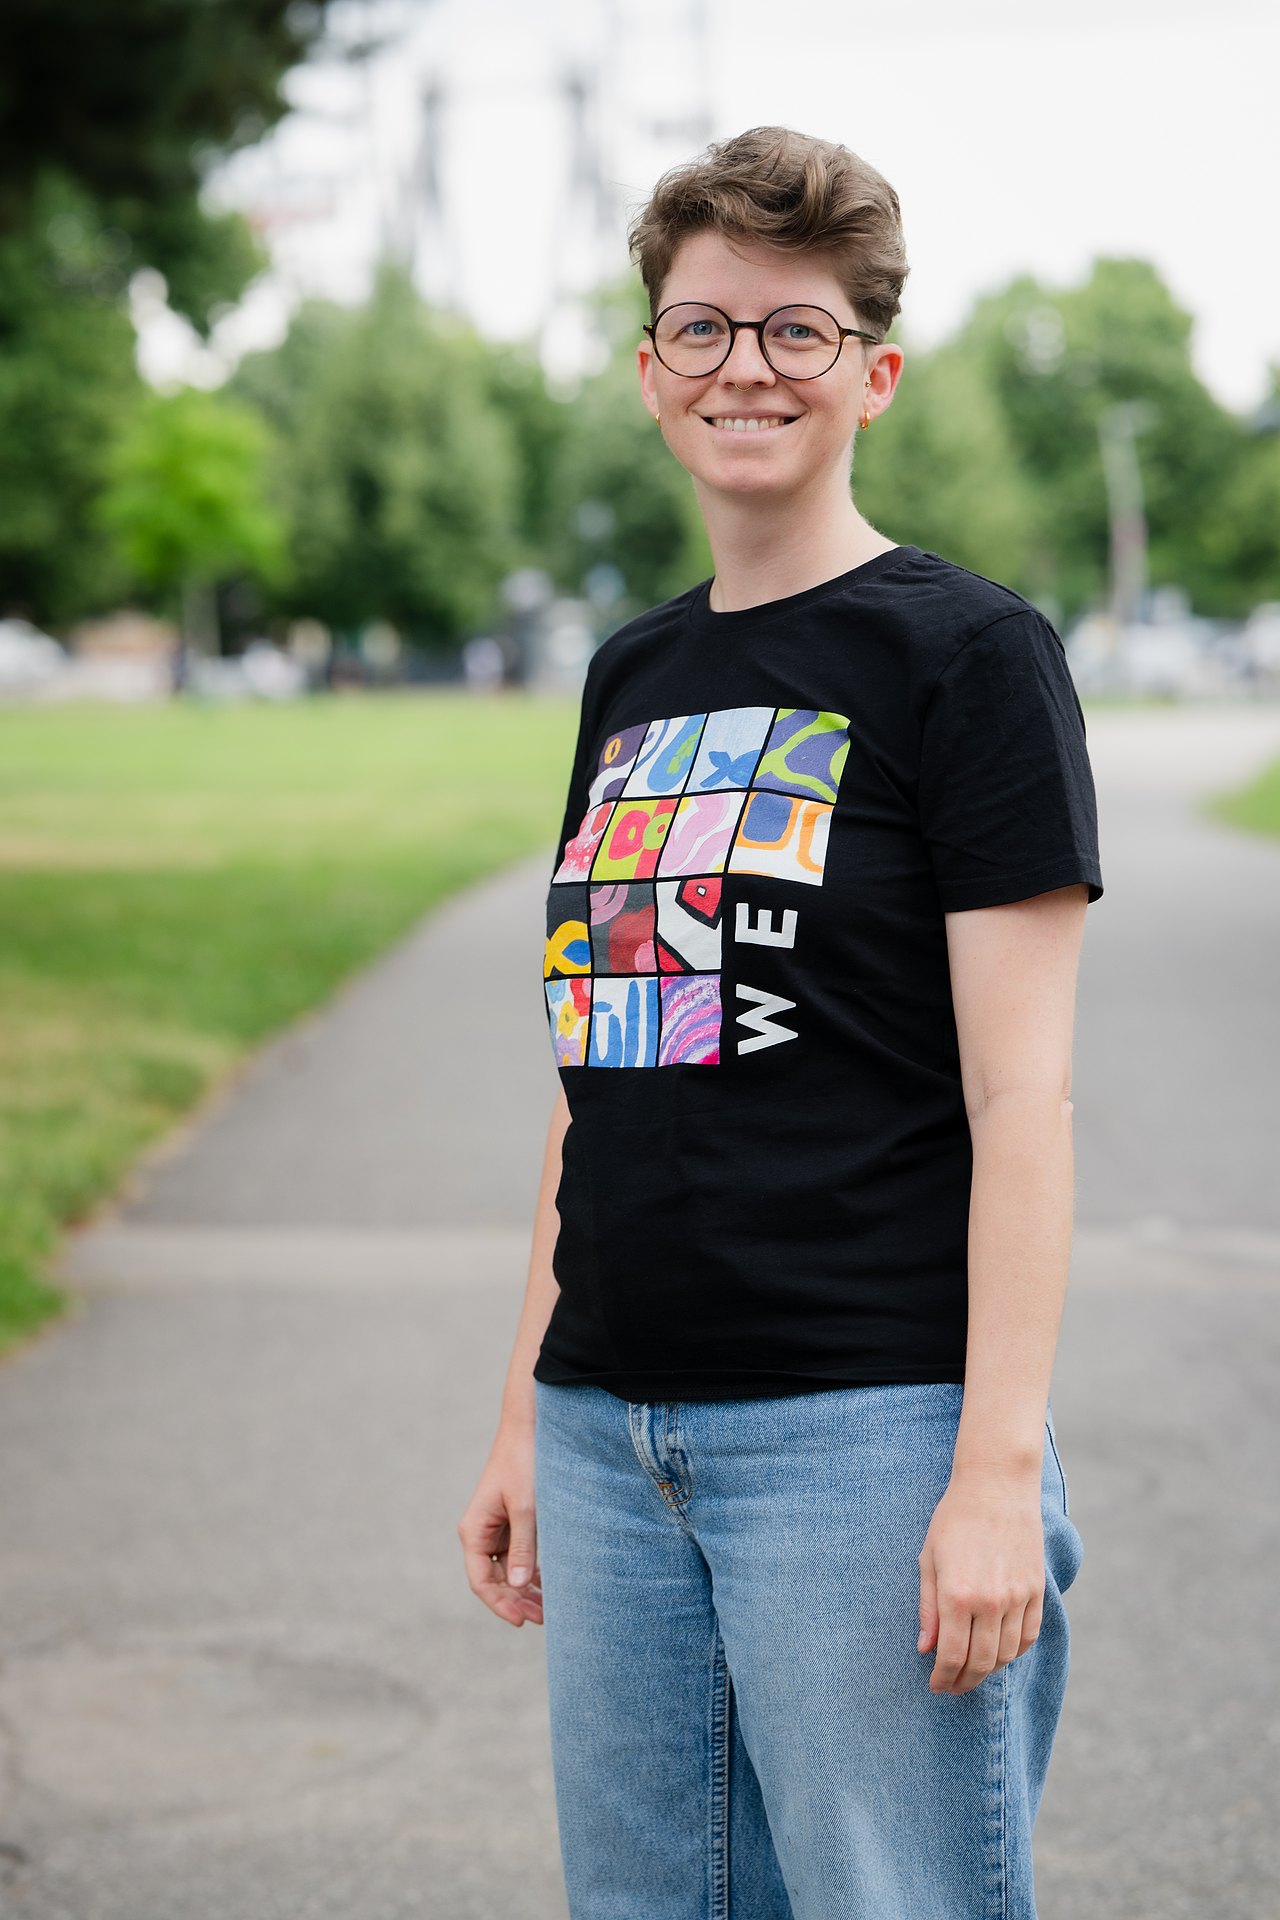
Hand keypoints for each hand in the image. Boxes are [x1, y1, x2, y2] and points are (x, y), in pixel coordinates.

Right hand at [457, 1426, 543, 1628]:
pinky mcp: (511, 1521)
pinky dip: (531, 1569)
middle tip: (543, 1618)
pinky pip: (517, 1554)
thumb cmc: (523, 1462)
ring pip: (507, 1569)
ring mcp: (496, 1528)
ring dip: (525, 1588)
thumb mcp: (525, 1507)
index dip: (500, 1604)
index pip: (481, 1581)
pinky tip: (548, 1583)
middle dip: (516, 1600)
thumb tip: (520, 1586)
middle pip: (494, 1579)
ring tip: (549, 1608)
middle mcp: (481, 1533)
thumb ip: (523, 1546)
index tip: (522, 1620)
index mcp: (474, 1531)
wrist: (529, 1427)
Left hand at [917, 1468, 1043, 1693]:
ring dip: (989, 1670)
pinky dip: (1014, 1652)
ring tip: (973, 1672)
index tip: (936, 1686)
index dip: (942, 1678)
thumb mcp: (929, 1559)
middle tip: (952, 1687)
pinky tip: (1000, 1652)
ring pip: (1007, 1654)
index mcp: (957, 1595)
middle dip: (964, 1681)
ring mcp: (1018, 1598)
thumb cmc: (954, 1520)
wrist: (997, 1487)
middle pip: (981, 1663)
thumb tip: (925, 1649)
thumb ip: (928, 1608)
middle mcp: (990, 1602)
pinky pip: (1029, 1636)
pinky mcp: (1036, 1590)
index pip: (951, 1656)